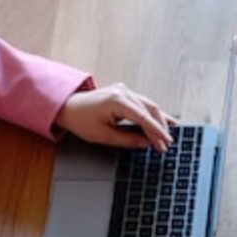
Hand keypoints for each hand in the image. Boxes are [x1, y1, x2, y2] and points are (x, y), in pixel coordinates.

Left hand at [55, 82, 174, 149]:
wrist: (68, 107)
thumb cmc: (81, 120)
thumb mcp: (103, 136)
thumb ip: (127, 140)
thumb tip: (146, 143)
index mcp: (116, 100)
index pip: (143, 117)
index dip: (156, 131)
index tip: (165, 143)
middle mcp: (123, 92)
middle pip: (150, 109)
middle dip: (159, 128)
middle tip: (165, 145)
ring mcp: (124, 91)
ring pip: (149, 105)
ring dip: (159, 121)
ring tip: (168, 136)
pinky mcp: (124, 94)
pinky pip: (143, 104)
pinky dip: (153, 114)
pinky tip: (166, 120)